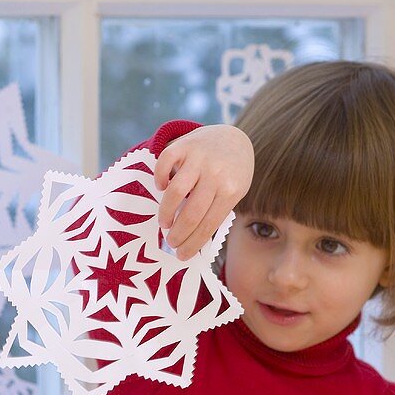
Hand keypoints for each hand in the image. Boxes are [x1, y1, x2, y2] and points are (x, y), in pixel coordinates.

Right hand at [155, 125, 253, 259]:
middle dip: (178, 234)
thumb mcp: (234, 193)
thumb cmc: (232, 174)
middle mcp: (215, 175)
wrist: (233, 139)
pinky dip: (160, 178)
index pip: (208, 225)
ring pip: (176, 191)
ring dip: (167, 212)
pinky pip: (165, 163)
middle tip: (171, 242)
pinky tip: (162, 188)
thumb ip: (216, 211)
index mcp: (231, 191)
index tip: (182, 255)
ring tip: (165, 222)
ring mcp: (199, 158)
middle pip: (191, 213)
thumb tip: (192, 240)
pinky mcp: (184, 144)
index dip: (192, 244)